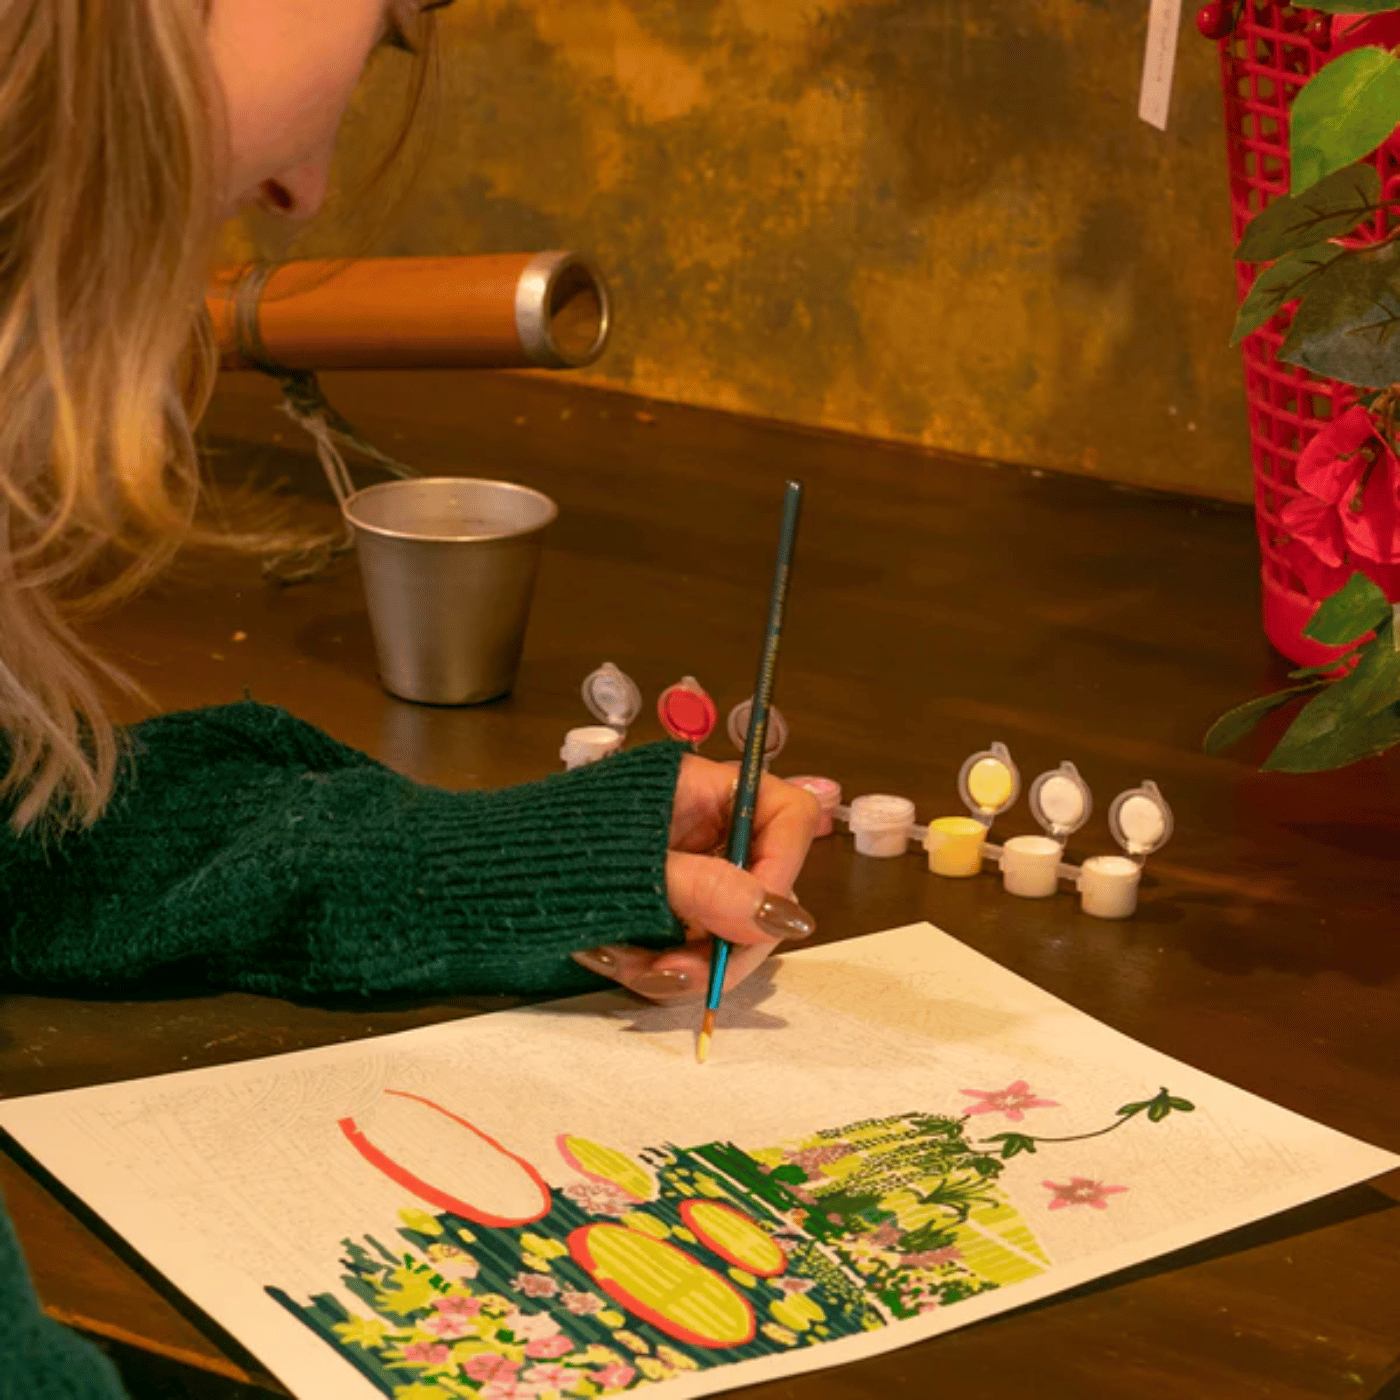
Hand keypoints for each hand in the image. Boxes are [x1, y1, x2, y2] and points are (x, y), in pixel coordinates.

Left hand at [571, 754, 820, 1000]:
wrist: (475, 877)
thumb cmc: (547, 849)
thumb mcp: (635, 866)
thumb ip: (710, 888)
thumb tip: (784, 915)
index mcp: (704, 790)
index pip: (785, 815)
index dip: (782, 867)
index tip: (759, 921)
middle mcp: (705, 832)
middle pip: (761, 889)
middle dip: (724, 941)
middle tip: (679, 972)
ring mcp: (686, 877)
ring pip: (726, 932)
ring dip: (686, 964)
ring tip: (629, 968)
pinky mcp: (663, 916)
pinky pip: (687, 951)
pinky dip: (657, 967)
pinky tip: (613, 960)